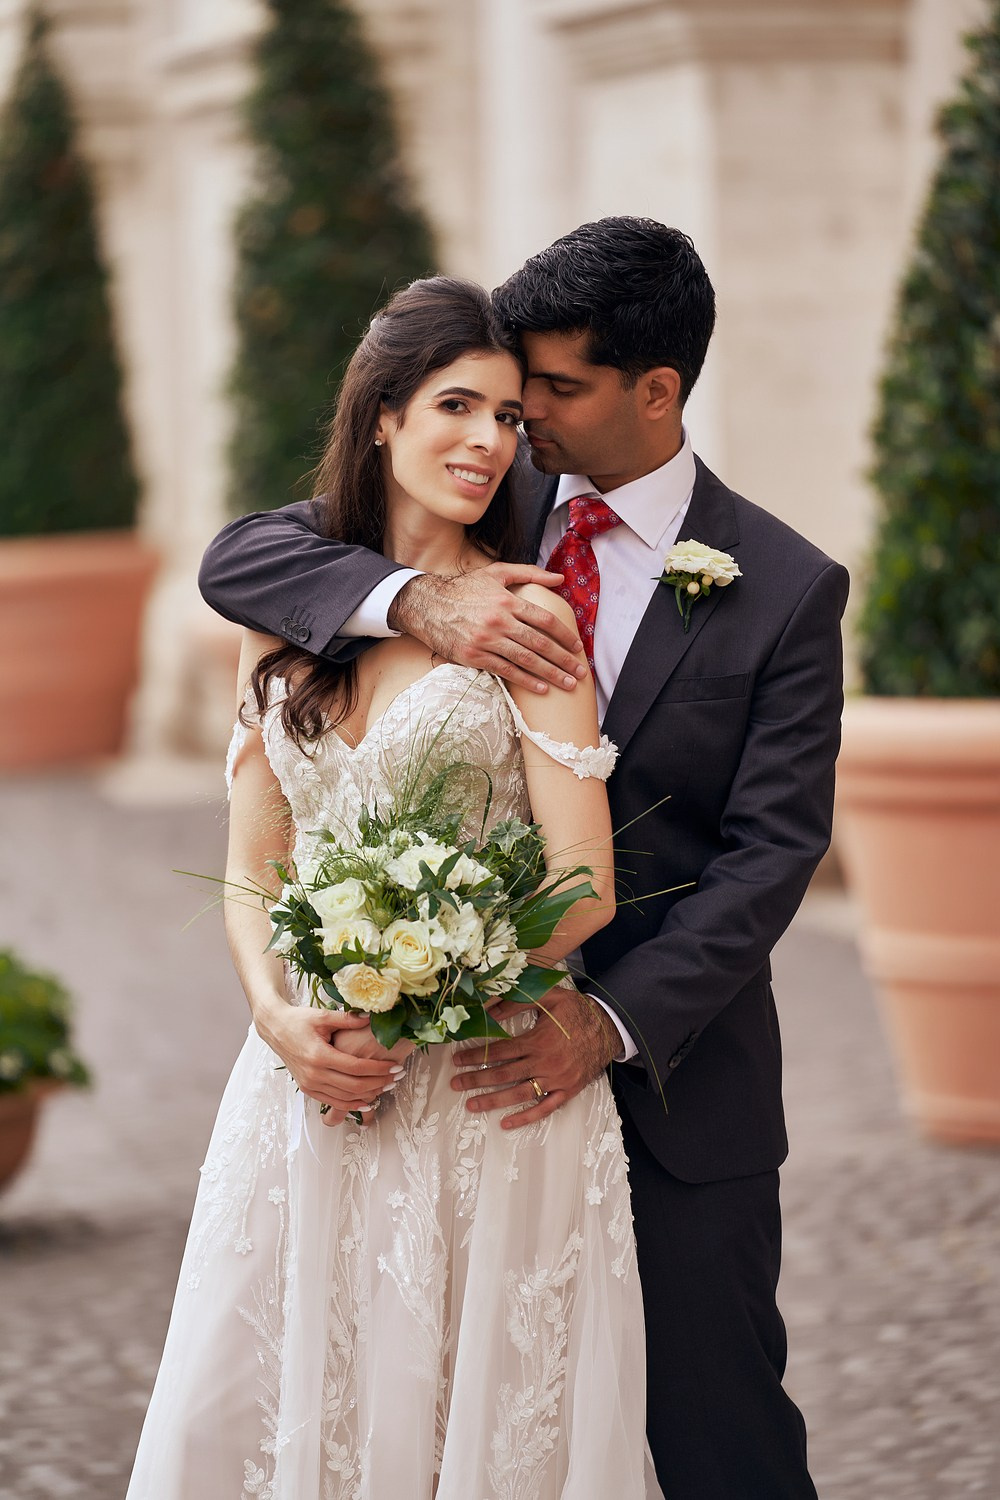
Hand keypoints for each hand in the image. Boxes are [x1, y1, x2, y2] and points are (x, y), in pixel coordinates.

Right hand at [256, 1004, 400, 1124]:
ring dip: (369, 1095)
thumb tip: (372, 1018)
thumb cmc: (298, 1020)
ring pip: (345, 1098)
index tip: (395, 1066)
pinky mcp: (307, 1089)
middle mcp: (314, 1074)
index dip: (379, 1069)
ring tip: (387, 1087)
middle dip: (379, 1083)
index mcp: (319, 1056)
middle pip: (354, 1086)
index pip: (356, 1068)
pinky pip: (333, 1102)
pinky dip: (352, 1104)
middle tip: (397, 1076)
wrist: (274, 1029)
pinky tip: (368, 1100)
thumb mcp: (322, 1016)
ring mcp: (310, 1084)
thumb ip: (348, 1019)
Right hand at [389, 565, 586, 693]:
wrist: (427, 606)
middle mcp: (499, 621)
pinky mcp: (474, 656)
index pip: (544, 620)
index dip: (564, 635)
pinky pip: (505, 671)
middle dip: (563, 660)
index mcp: (507, 600)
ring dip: (550, 674)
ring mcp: (486, 640)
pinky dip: (525, 680)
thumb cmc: (464, 589)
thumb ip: (528, 573)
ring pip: (525, 660)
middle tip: (580, 671)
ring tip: (567, 683)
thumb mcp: (495, 573)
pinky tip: (541, 688)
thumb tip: (559, 578)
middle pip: (539, 643)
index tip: (577, 647)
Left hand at [450, 986, 619, 1129]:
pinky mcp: (568, 1091)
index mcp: (538, 1040)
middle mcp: (545, 1063)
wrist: (609, 1027)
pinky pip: (545, 1108)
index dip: (476, 1056)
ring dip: (494, 1100)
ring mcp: (556, 1080)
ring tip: (471, 1105)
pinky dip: (526, 1117)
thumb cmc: (577, 1010)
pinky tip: (506, 1123)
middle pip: (504, 1074)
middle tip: (456, 1084)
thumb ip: (518, 1003)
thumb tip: (489, 1010)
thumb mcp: (548, 997)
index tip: (457, 1061)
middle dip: (476, 1080)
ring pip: (520, 1094)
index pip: (498, 1051)